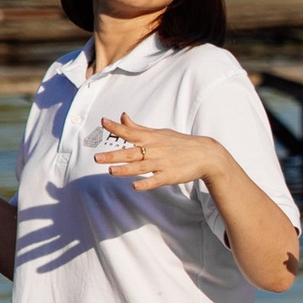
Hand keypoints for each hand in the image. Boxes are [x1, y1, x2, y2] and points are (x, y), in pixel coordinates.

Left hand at [94, 115, 223, 191]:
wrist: (206, 154)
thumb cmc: (180, 143)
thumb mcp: (159, 133)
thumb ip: (138, 128)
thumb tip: (123, 117)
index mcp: (150, 139)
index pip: (130, 132)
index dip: (116, 127)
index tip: (103, 121)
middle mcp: (154, 150)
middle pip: (130, 153)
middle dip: (113, 155)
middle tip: (97, 158)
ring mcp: (162, 163)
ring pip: (141, 167)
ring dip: (126, 169)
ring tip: (111, 171)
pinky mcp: (170, 176)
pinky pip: (156, 180)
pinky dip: (146, 183)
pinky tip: (135, 186)